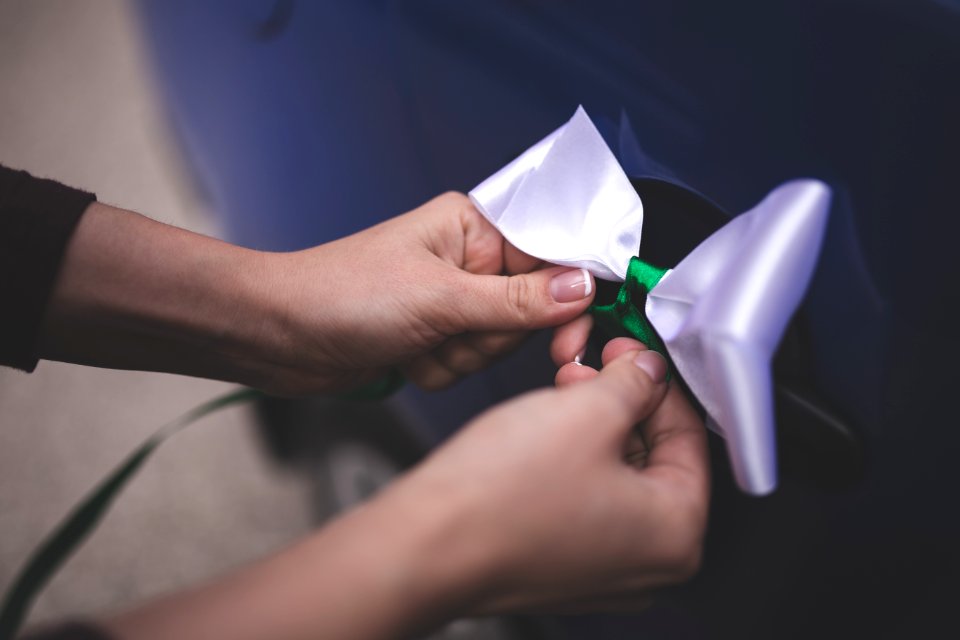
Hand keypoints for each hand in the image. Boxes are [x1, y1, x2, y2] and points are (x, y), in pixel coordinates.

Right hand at [101, 338, 708, 639]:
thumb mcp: (586, 411)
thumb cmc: (501, 494)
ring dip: (594, 424)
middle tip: (597, 364)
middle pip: (656, 458)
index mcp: (675, 533)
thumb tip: (648, 370)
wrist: (425, 544)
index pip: (693, 438)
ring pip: (617, 476)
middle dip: (624, 400)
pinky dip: (572, 458)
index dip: (661, 381)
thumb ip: (633, 383)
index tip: (636, 353)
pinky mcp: (562, 567)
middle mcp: (648, 565)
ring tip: (562, 388)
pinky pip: (585, 501)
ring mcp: (603, 571)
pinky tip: (543, 427)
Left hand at [256, 192, 595, 392]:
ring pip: (502, 344)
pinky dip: (442, 370)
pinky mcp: (437, 334)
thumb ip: (519, 300)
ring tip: (418, 341)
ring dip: (461, 356)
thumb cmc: (344, 294)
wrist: (279, 335)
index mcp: (474, 227)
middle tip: (452, 330)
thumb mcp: (441, 298)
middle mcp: (469, 259)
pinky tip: (406, 356)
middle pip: (533, 310)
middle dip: (491, 335)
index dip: (566, 298)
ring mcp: (453, 300)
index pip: (551, 256)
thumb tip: (584, 287)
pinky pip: (471, 365)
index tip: (569, 335)